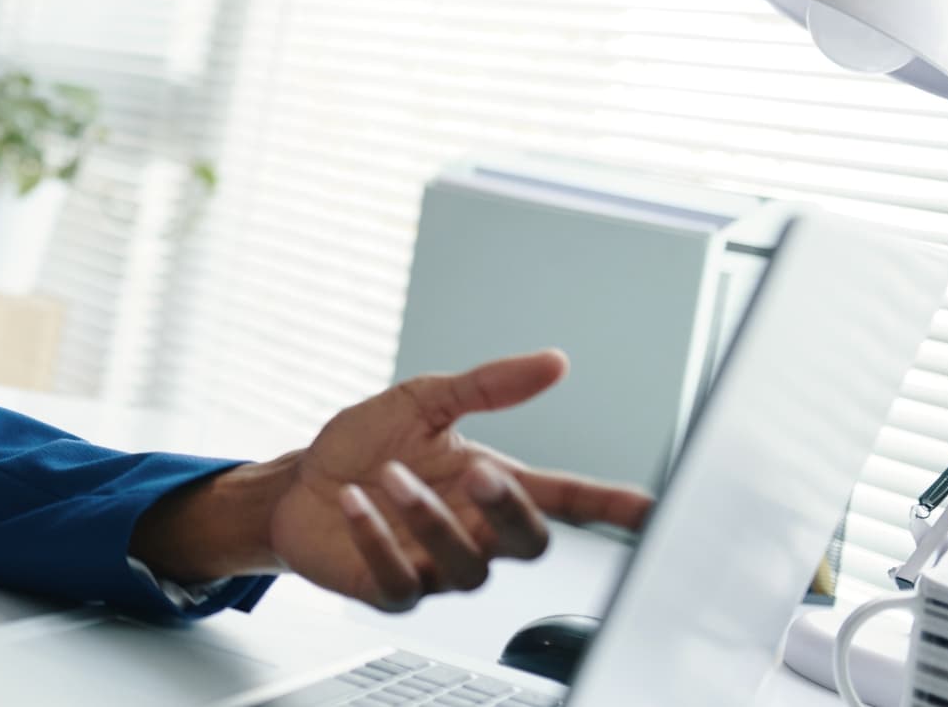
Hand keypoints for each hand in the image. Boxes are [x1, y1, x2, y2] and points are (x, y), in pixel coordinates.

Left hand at [270, 349, 651, 610]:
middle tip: (482, 471)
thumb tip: (554, 360)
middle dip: (511, 510)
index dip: (610, 508)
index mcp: (490, 486)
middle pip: (527, 543)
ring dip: (432, 519)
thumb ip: (488, 386)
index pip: (565, 500)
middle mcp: (473, 532)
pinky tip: (356, 506)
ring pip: (468, 568)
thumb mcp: (424, 402)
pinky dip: (379, 541)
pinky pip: (400, 581)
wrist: (295, 483)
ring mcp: (433, 566)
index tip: (651, 510)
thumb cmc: (365, 446)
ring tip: (392, 475)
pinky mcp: (389, 587)